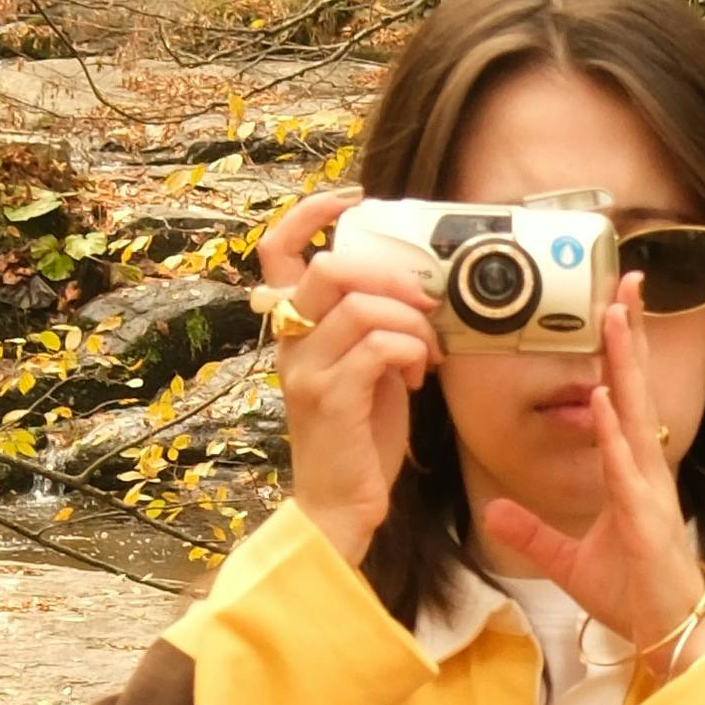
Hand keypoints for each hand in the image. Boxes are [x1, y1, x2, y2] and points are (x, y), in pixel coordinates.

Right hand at [264, 183, 429, 569]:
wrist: (341, 504)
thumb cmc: (360, 435)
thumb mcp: (367, 365)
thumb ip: (373, 322)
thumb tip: (416, 285)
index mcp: (294, 327)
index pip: (277, 251)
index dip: (311, 214)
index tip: (354, 200)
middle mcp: (290, 342)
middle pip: (328, 268)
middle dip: (390, 276)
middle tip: (423, 303)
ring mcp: (305, 370)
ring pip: (362, 308)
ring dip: (412, 323)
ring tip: (428, 351)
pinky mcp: (330, 399)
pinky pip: (378, 347)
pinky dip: (411, 350)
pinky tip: (419, 374)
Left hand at [476, 277, 704, 660]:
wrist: (666, 638)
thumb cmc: (632, 597)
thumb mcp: (567, 561)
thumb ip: (532, 531)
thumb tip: (494, 510)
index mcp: (631, 473)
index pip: (623, 400)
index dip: (618, 355)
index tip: (612, 307)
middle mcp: (645, 472)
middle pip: (635, 390)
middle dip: (630, 336)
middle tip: (627, 280)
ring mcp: (650, 492)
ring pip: (636, 415)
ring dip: (625, 366)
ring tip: (616, 318)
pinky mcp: (647, 520)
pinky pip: (627, 468)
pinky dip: (616, 433)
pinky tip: (606, 399)